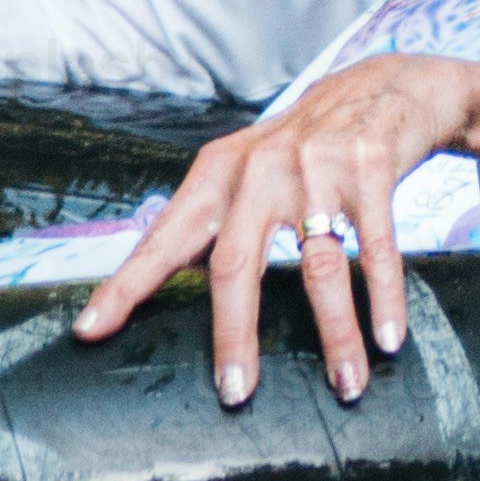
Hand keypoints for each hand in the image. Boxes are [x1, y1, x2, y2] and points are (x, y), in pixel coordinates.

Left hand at [68, 53, 479, 407]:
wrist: (383, 87)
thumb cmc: (303, 148)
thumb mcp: (246, 171)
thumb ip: (212, 224)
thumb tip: (164, 288)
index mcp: (219, 174)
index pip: (164, 239)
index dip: (125, 286)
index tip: (90, 330)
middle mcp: (259, 168)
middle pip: (236, 264)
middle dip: (234, 335)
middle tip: (235, 393)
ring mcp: (315, 166)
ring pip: (319, 268)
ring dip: (336, 334)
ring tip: (347, 385)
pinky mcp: (368, 166)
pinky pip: (376, 248)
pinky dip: (385, 298)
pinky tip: (389, 338)